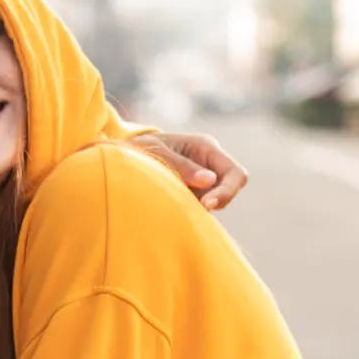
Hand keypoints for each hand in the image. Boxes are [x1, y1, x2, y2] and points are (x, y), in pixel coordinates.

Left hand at [132, 131, 248, 210]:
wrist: (123, 155)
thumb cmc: (140, 148)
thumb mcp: (157, 152)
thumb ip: (182, 166)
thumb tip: (209, 180)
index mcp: (206, 147)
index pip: (235, 173)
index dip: (227, 191)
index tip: (207, 205)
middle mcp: (209, 164)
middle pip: (230, 188)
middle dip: (215, 201)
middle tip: (192, 208)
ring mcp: (202, 179)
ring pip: (214, 201)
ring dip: (198, 206)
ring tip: (171, 200)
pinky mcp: (192, 193)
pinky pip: (199, 207)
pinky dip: (189, 210)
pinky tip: (170, 206)